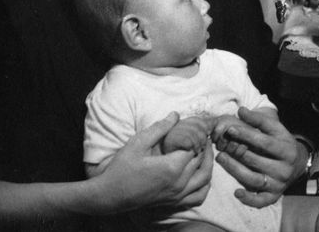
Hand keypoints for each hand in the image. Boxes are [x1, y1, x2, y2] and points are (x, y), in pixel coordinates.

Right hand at [94, 113, 212, 213]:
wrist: (110, 195)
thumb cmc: (122, 168)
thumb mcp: (138, 143)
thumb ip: (159, 128)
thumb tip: (176, 114)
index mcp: (172, 167)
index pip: (195, 147)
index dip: (197, 136)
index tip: (196, 127)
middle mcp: (179, 183)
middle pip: (201, 161)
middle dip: (204, 146)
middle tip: (202, 135)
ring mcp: (178, 195)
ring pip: (205, 179)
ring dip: (208, 164)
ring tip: (204, 151)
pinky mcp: (175, 203)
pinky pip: (199, 196)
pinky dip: (205, 186)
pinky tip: (201, 175)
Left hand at [214, 107, 306, 207]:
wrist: (298, 163)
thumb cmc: (281, 142)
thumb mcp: (275, 128)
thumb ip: (258, 120)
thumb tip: (241, 110)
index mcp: (286, 149)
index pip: (264, 142)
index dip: (247, 135)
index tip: (230, 129)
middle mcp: (284, 168)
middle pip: (256, 161)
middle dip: (237, 152)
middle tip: (221, 144)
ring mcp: (278, 184)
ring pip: (254, 179)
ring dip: (235, 170)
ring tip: (221, 158)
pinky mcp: (273, 196)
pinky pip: (260, 201)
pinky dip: (248, 199)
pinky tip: (236, 192)